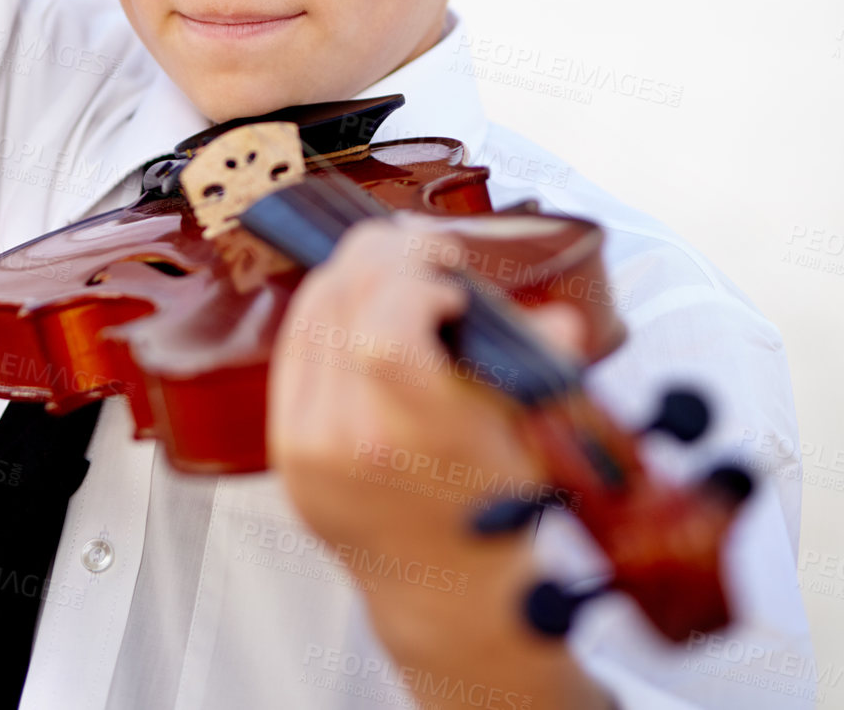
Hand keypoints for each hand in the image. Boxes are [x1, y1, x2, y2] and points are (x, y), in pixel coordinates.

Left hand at [268, 213, 610, 709]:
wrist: (449, 592)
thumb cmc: (495, 513)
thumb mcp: (532, 434)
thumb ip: (539, 367)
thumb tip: (558, 321)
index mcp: (416, 442)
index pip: (385, 329)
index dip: (416, 277)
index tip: (451, 277)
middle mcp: (348, 444)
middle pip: (342, 301)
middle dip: (385, 254)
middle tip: (424, 251)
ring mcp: (307, 450)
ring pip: (311, 316)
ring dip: (353, 275)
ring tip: (395, 271)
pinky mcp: (285, 451)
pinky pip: (292, 350)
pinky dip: (325, 313)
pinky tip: (359, 305)